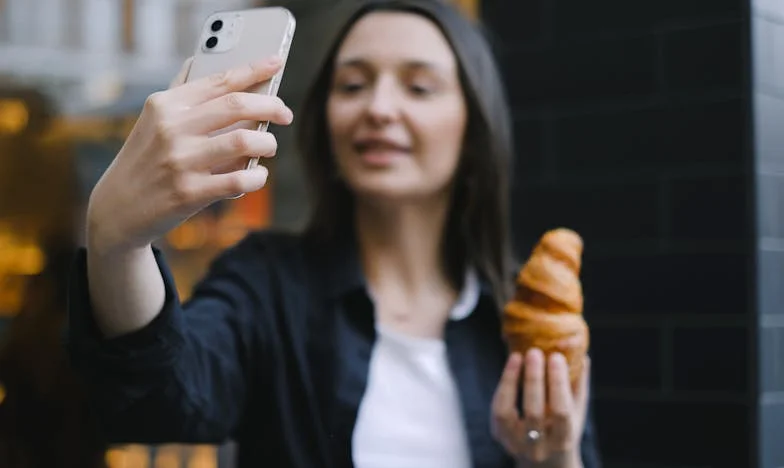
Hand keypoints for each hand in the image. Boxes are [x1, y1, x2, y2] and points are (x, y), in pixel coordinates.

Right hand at [86, 55, 293, 255]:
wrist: (118, 208)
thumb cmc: (145, 159)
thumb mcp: (152, 120)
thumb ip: (178, 92)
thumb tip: (199, 58)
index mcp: (166, 105)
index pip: (219, 80)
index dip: (254, 69)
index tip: (277, 62)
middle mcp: (172, 128)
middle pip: (237, 105)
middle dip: (271, 106)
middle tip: (285, 114)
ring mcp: (180, 161)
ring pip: (244, 142)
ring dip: (267, 143)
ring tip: (268, 146)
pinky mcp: (189, 193)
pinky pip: (239, 181)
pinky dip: (257, 177)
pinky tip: (258, 175)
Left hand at [491, 348, 589, 467]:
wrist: (544, 461)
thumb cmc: (563, 428)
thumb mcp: (576, 412)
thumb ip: (578, 385)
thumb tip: (582, 354)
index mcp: (563, 440)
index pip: (561, 412)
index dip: (558, 384)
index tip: (556, 357)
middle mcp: (538, 447)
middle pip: (533, 412)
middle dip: (534, 379)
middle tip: (534, 352)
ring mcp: (515, 444)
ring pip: (507, 412)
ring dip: (511, 380)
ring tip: (518, 355)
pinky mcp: (499, 436)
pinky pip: (497, 409)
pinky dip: (503, 386)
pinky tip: (511, 365)